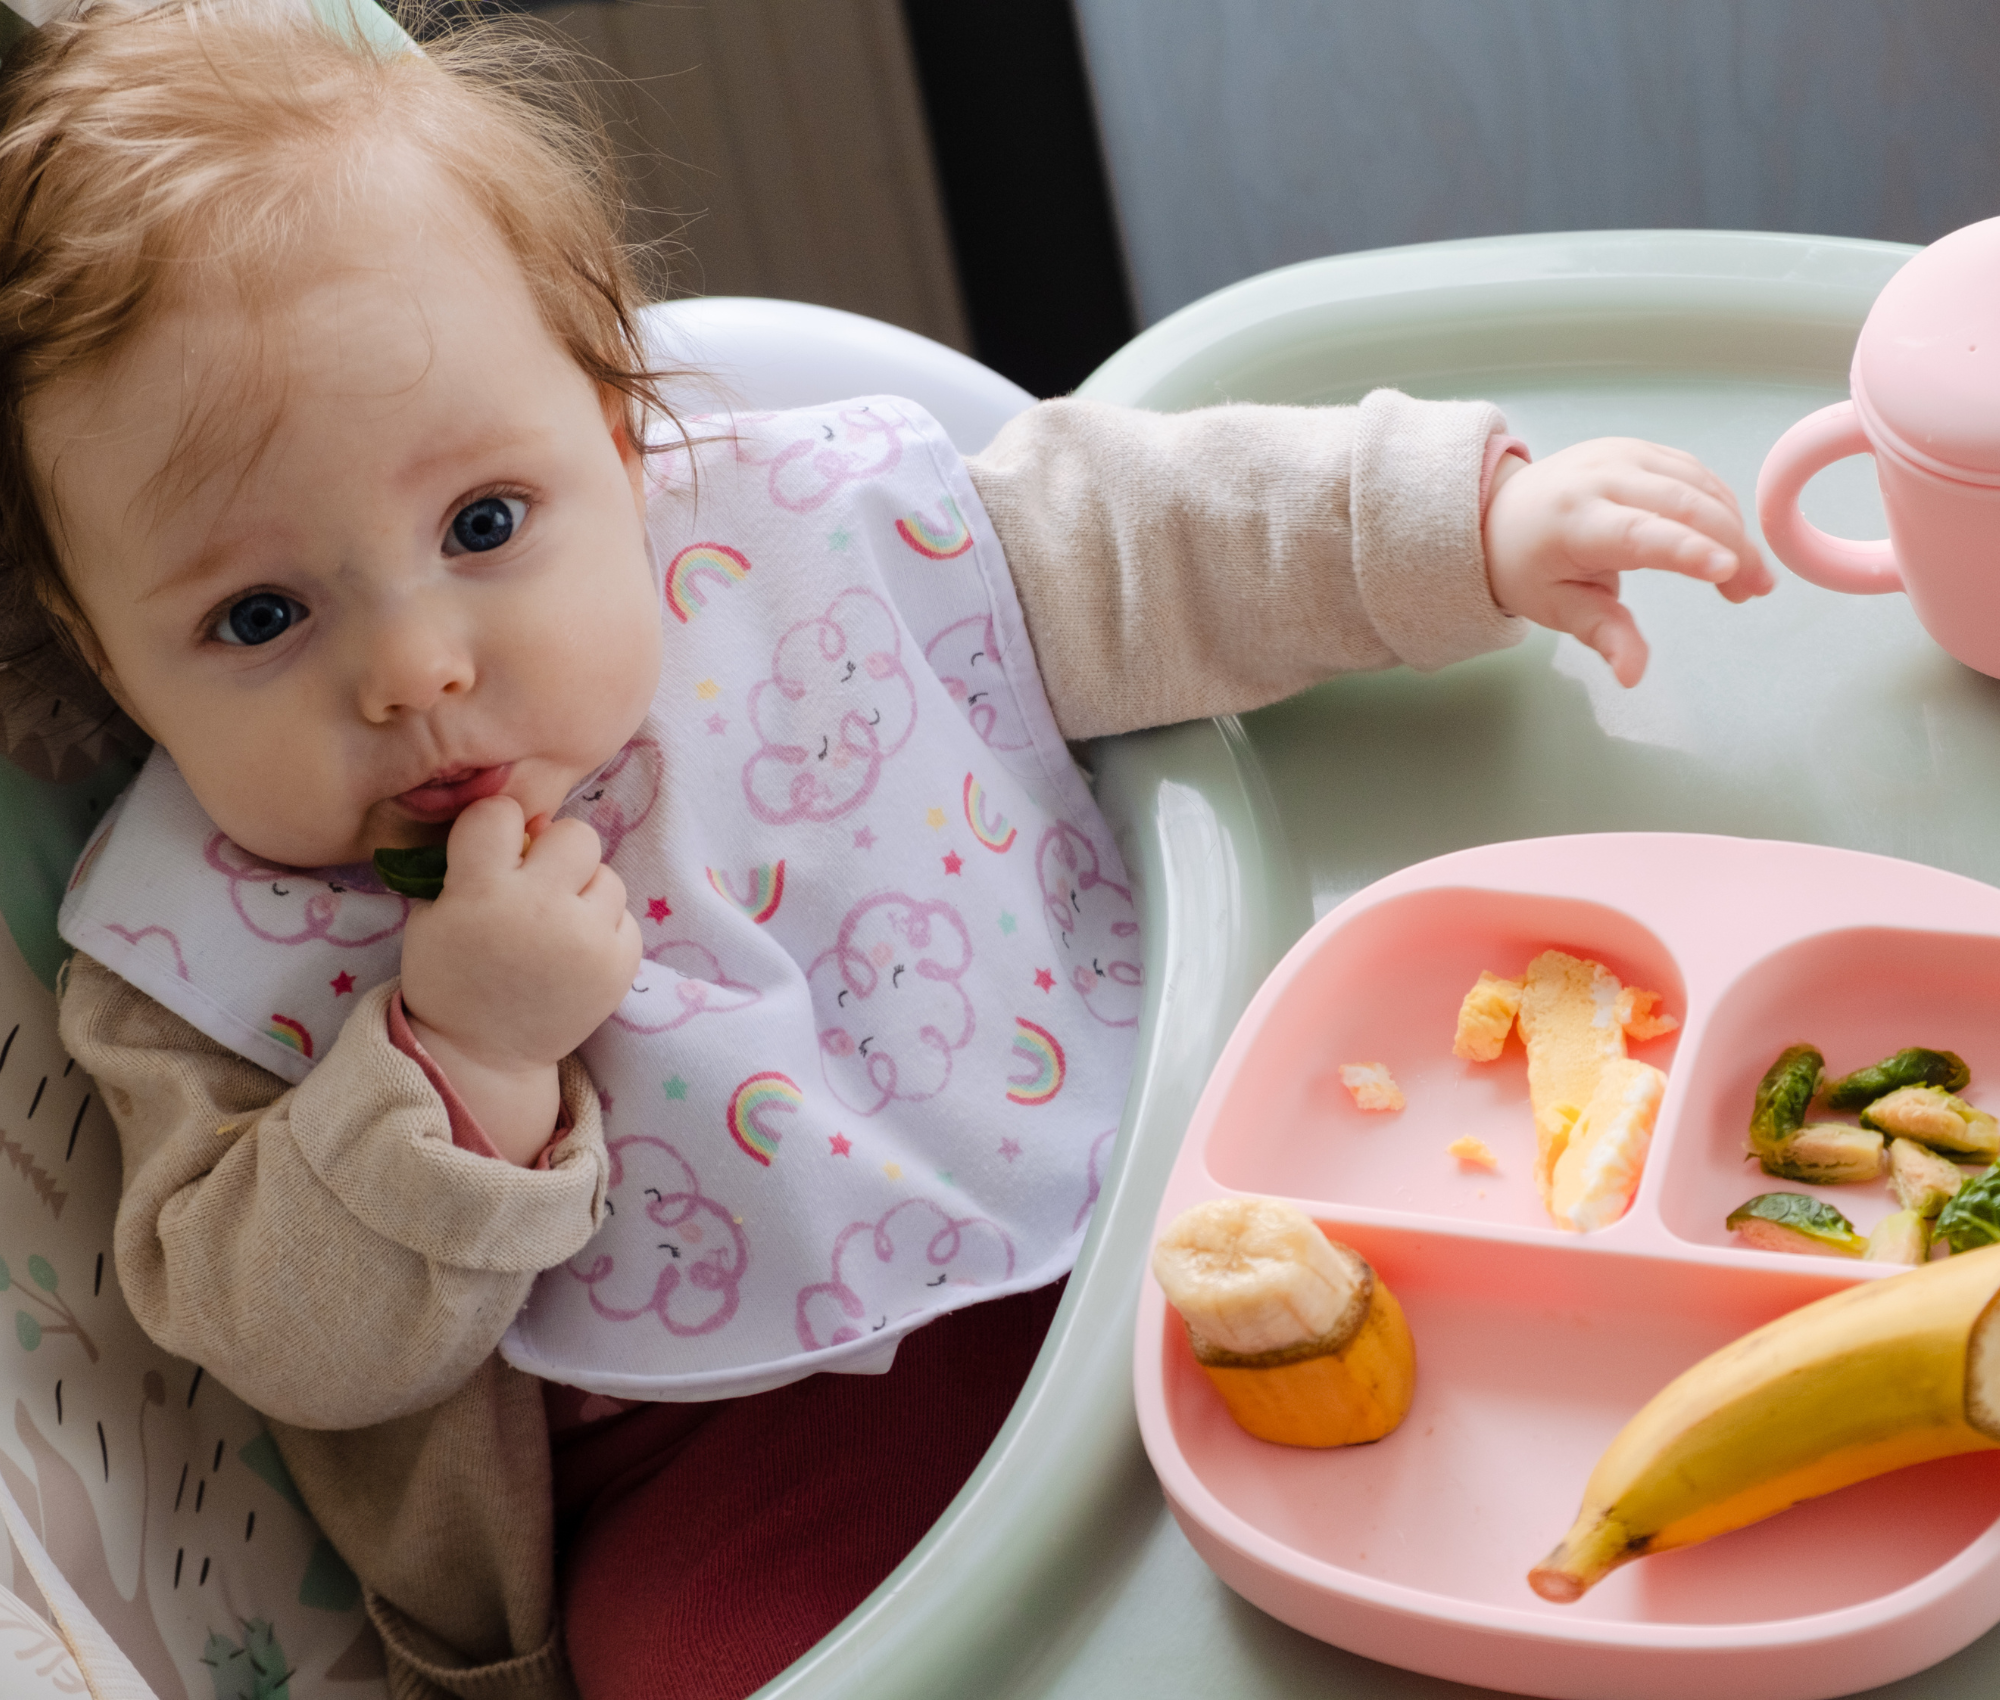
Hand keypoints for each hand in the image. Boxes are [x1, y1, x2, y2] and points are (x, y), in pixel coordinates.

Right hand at [399, 797, 639, 1162]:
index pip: (502, 812)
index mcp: (482, 892)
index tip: (495, 850)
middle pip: (576, 834)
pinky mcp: (620, 966)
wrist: (484, 1054)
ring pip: (607, 875)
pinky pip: (625, 917)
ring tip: (558, 925)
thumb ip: (474, 866)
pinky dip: (604, 929)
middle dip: (558, 853)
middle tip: (541, 883)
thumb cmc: (453, 976)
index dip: (498, 827)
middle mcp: (540, 909)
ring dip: (585, 892)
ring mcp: (586, 939)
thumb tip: (530, 829)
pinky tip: (576, 952)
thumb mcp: (436, 915)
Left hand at [1483, 439, 1773, 686]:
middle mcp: (1600, 477)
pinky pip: (1694, 473)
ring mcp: (1622, 455)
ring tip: (1746, 578)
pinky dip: (1720, 506)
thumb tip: (1632, 675)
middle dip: (1730, 546)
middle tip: (1754, 591)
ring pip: (1697, 485)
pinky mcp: (1640, 449)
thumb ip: (1602, 635)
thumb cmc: (1527, 564)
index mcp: (1572, 520)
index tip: (1730, 569)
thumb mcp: (1556, 608)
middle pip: (1682, 505)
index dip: (1686, 550)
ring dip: (1733, 528)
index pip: (1638, 533)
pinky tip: (1728, 541)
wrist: (1500, 512)